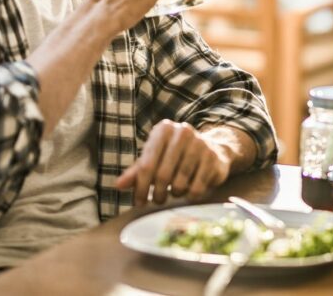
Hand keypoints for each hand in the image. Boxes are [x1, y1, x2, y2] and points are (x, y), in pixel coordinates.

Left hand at [114, 120, 229, 205]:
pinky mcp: (214, 158)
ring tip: (175, 191)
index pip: (146, 165)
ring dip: (175, 194)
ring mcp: (201, 144)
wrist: (213, 149)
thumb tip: (118, 185)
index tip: (139, 202)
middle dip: (158, 194)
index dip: (141, 187)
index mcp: (164, 130)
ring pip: (180, 183)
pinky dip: (191, 196)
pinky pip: (197, 188)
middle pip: (163, 175)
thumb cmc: (176, 155)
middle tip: (158, 200)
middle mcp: (183, 133)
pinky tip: (190, 191)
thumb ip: (136, 172)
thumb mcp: (154, 159)